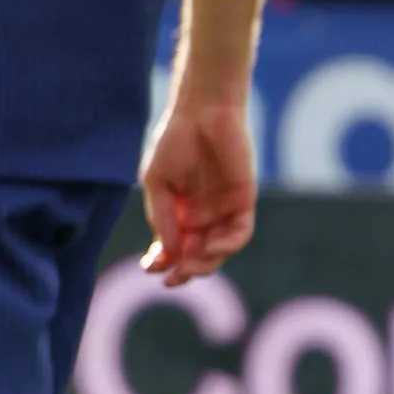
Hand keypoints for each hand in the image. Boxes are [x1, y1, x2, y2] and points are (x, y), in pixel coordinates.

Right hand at [138, 94, 257, 286]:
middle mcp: (201, 215)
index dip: (162, 262)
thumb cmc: (174, 142)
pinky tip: (212, 248)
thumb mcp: (157, 183)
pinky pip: (240, 232)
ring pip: (218, 250)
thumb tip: (168, 252)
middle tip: (172, 280)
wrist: (202, 112)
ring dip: (204, 263)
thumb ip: (162, 217)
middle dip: (184, 271)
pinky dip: (227, 245)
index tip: (149, 269)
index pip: (172, 247)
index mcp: (178, 212)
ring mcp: (223, 210)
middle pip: (196, 255)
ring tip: (189, 267)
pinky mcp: (244, 201)